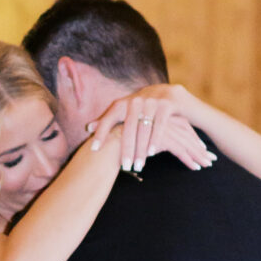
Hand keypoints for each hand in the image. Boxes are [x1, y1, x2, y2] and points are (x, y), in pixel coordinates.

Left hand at [88, 85, 214, 174]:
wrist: (172, 93)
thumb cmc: (144, 108)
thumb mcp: (127, 111)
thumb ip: (109, 119)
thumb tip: (88, 127)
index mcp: (123, 103)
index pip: (108, 119)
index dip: (101, 133)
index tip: (94, 149)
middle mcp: (135, 100)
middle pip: (128, 128)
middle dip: (126, 149)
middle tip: (125, 167)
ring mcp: (151, 101)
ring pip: (144, 129)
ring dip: (141, 149)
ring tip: (138, 165)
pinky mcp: (167, 104)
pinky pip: (159, 125)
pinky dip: (155, 139)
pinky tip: (152, 153)